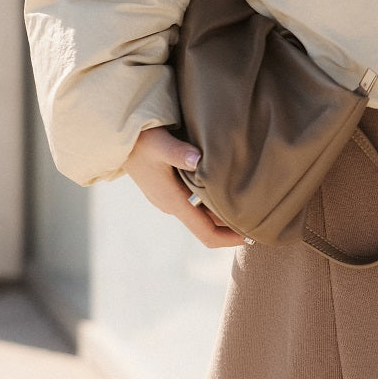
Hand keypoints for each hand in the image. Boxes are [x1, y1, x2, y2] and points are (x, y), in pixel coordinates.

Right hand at [122, 127, 245, 247]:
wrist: (117, 139)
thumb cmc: (140, 140)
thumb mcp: (160, 143)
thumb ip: (178, 152)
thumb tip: (198, 160)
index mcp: (174, 201)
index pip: (206, 234)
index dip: (230, 239)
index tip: (253, 236)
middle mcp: (172, 206)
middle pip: (207, 228)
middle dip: (232, 228)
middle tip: (260, 221)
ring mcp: (168, 199)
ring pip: (201, 215)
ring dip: (222, 215)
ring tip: (248, 205)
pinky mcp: (166, 189)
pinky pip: (194, 204)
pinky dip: (211, 203)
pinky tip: (225, 189)